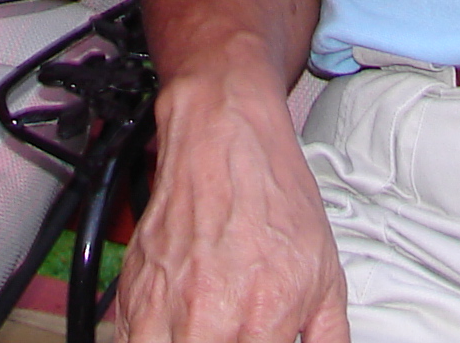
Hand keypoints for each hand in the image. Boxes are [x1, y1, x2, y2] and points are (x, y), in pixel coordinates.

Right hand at [118, 74, 347, 342]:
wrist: (223, 137)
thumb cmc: (273, 198)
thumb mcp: (326, 276)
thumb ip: (325, 341)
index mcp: (264, 318)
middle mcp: (208, 317)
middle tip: (228, 340)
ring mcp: (163, 305)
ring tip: (204, 337)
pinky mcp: (133, 292)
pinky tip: (175, 337)